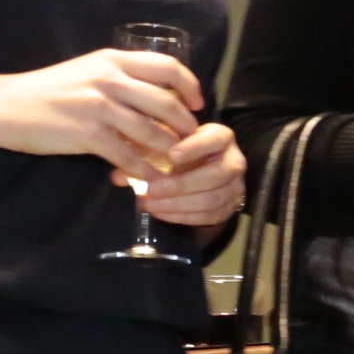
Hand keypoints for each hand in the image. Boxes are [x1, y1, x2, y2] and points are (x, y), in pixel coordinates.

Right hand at [0, 45, 201, 170]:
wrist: (2, 105)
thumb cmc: (46, 90)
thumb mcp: (87, 72)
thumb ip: (120, 80)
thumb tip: (159, 100)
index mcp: (112, 60)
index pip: (168, 67)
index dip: (190, 86)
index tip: (197, 104)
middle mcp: (110, 79)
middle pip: (167, 103)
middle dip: (186, 125)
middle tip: (191, 140)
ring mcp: (99, 106)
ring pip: (153, 132)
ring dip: (169, 151)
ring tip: (175, 162)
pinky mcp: (88, 134)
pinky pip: (128, 156)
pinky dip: (143, 169)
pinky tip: (148, 177)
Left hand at [123, 124, 244, 233]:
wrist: (196, 168)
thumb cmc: (175, 150)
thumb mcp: (160, 144)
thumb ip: (141, 153)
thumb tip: (118, 175)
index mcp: (220, 137)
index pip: (214, 140)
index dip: (194, 149)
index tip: (170, 156)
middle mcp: (233, 160)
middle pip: (215, 175)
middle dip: (181, 184)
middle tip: (151, 189)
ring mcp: (235, 185)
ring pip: (213, 199)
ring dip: (179, 204)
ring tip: (151, 204)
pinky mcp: (231, 205)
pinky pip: (211, 216)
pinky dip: (185, 216)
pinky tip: (162, 213)